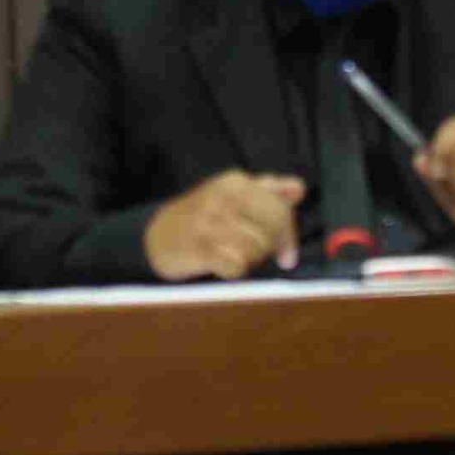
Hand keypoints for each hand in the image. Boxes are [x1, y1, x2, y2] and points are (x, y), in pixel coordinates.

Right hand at [144, 171, 307, 280]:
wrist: (156, 236)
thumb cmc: (202, 216)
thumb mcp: (232, 194)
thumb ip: (267, 190)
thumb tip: (299, 189)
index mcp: (235, 182)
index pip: (280, 207)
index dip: (289, 235)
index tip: (288, 255)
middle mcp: (223, 197)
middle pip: (272, 229)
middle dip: (270, 248)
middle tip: (259, 256)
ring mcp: (210, 222)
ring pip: (257, 249)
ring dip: (251, 260)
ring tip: (235, 257)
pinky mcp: (199, 248)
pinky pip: (236, 266)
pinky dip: (234, 271)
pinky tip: (223, 266)